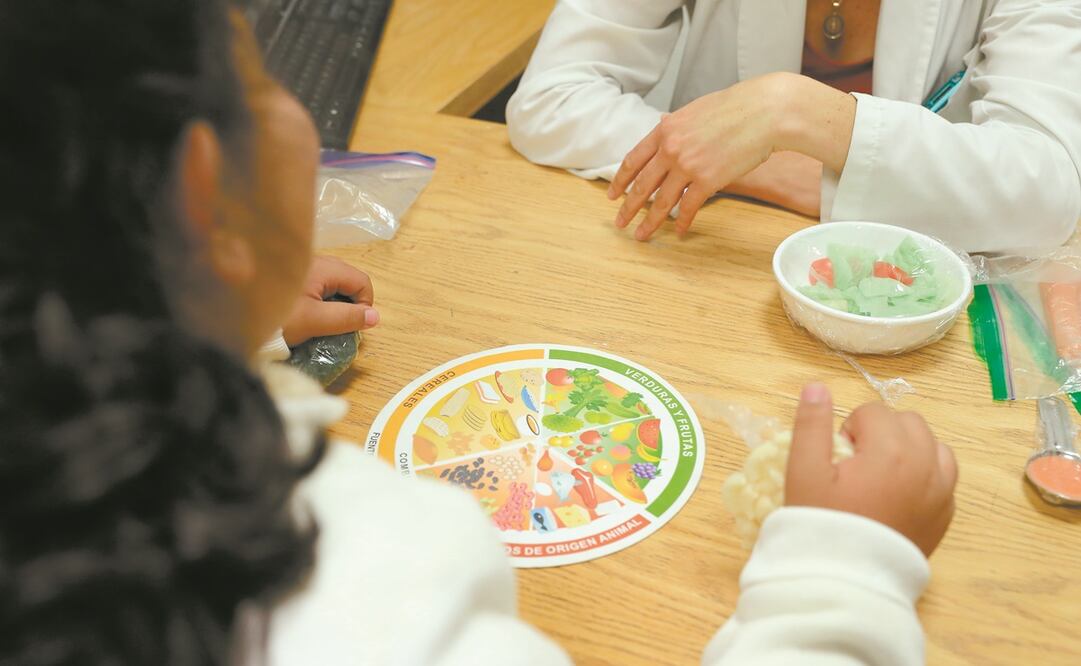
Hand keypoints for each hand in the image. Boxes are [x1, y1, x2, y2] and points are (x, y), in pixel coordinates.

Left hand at [282, 256, 378, 345]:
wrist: (237, 317)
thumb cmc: (279, 317)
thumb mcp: (315, 321)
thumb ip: (347, 318)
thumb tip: (375, 317)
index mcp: (324, 268)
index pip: (362, 281)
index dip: (365, 305)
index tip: (354, 325)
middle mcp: (316, 261)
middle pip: (349, 280)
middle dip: (351, 303)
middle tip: (340, 325)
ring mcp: (304, 267)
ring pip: (333, 283)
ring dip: (336, 303)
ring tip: (324, 323)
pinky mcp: (293, 276)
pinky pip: (318, 285)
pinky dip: (322, 300)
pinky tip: (309, 315)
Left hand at [608, 73, 853, 239]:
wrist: (765, 112)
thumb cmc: (736, 108)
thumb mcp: (696, 110)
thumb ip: (676, 123)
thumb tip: (662, 123)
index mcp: (665, 130)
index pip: (633, 160)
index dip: (620, 181)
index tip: (612, 194)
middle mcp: (671, 148)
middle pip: (641, 185)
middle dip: (628, 207)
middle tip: (619, 223)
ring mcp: (687, 165)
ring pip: (660, 202)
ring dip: (649, 222)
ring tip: (641, 236)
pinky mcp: (707, 180)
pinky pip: (688, 207)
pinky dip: (682, 222)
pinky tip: (678, 232)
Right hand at [786, 383, 957, 556]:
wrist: (848, 579)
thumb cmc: (823, 523)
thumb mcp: (803, 471)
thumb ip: (810, 424)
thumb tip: (816, 385)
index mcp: (892, 449)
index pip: (872, 412)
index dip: (849, 429)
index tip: (837, 458)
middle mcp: (926, 464)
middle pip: (907, 421)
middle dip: (881, 432)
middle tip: (855, 465)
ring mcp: (942, 490)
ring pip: (932, 444)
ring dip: (908, 448)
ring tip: (880, 474)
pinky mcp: (946, 512)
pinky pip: (944, 475)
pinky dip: (925, 473)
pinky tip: (898, 493)